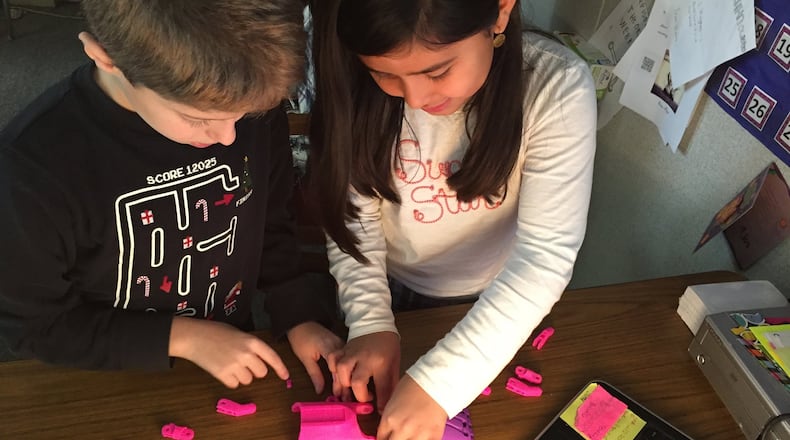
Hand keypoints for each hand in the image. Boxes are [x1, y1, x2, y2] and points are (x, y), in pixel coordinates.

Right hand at [168, 317, 288, 387]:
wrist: (193, 336)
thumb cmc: (215, 331)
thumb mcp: (238, 333)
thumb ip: (251, 345)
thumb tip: (260, 359)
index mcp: (252, 341)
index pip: (272, 357)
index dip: (280, 368)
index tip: (285, 376)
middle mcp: (246, 354)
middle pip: (262, 372)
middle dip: (255, 370)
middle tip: (243, 363)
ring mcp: (235, 365)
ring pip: (248, 380)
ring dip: (242, 375)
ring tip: (230, 364)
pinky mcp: (223, 375)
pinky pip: (235, 385)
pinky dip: (230, 380)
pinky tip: (223, 369)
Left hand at [286, 321, 343, 393]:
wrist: (302, 322)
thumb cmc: (301, 339)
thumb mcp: (305, 358)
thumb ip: (314, 374)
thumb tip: (320, 391)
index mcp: (328, 347)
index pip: (337, 367)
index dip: (338, 382)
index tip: (338, 395)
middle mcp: (338, 344)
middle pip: (345, 366)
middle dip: (346, 383)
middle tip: (346, 399)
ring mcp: (341, 344)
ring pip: (348, 363)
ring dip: (348, 378)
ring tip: (349, 393)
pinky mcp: (342, 345)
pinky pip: (347, 359)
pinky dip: (347, 370)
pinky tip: (348, 381)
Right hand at [326, 331, 399, 411]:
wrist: (375, 321)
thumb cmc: (387, 344)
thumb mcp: (394, 362)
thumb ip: (390, 383)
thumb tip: (387, 403)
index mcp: (381, 362)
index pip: (382, 386)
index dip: (381, 402)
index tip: (380, 410)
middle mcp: (365, 358)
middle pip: (358, 381)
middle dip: (359, 395)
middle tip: (365, 398)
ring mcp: (352, 353)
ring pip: (342, 371)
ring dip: (345, 383)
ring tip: (350, 389)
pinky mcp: (343, 349)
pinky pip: (333, 360)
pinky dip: (333, 369)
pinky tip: (338, 375)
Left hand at [377, 375, 447, 439]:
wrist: (437, 379)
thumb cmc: (416, 383)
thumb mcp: (394, 398)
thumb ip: (390, 415)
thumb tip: (388, 427)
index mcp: (389, 419)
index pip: (381, 439)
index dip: (384, 439)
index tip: (387, 437)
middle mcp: (402, 429)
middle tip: (398, 436)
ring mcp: (418, 434)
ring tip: (412, 436)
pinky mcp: (434, 436)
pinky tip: (423, 436)